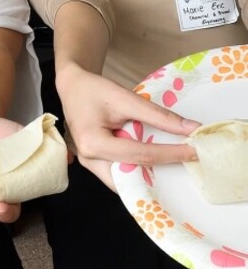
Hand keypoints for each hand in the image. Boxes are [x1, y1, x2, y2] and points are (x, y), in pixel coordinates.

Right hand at [57, 64, 199, 190]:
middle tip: (184, 167)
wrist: (73, 87)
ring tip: (169, 164)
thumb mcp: (126, 98)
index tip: (195, 152)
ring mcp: (88, 164)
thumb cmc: (94, 90)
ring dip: (146, 175)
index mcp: (93, 143)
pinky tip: (152, 161)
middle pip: (130, 179)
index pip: (140, 155)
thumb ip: (158, 116)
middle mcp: (88, 159)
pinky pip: (118, 174)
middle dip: (157, 177)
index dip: (170, 154)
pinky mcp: (93, 162)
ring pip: (123, 182)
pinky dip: (136, 169)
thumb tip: (191, 129)